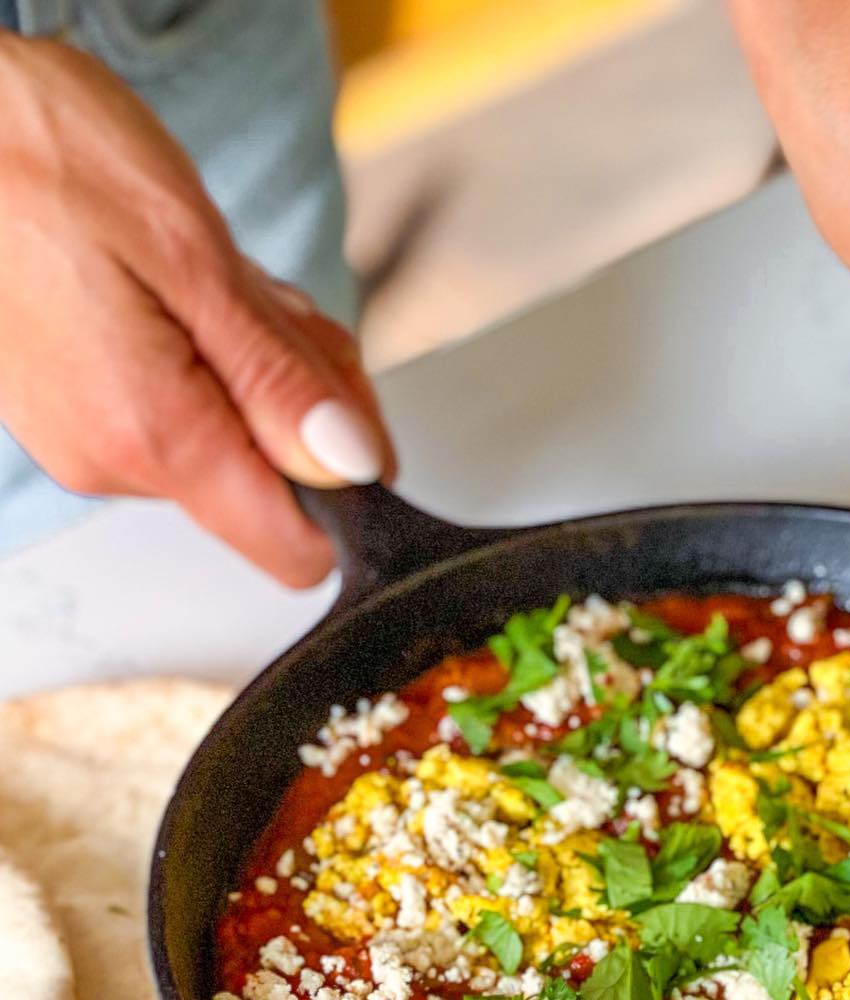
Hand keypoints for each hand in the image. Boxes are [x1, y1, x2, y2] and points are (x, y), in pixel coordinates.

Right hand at [0, 35, 393, 585]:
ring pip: (244, 437)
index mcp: (153, 437)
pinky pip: (195, 407)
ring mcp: (96, 440)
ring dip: (263, 363)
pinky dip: (218, 353)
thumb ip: (282, 379)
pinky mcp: (88, 411)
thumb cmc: (48, 154)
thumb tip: (354, 465)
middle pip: (281, 485)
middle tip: (271, 308)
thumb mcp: (195, 257)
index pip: (294, 549)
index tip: (356, 423)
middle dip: (309, 400)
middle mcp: (117, 461)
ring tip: (214, 282)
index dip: (351, 494)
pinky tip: (183, 289)